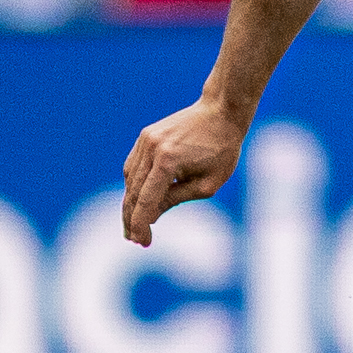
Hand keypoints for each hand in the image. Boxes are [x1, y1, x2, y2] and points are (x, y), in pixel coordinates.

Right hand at [122, 95, 247, 244]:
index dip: (141, 224)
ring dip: (130, 202)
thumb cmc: (222, 149)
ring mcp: (145, 140)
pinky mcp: (145, 136)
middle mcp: (151, 149)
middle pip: (133, 192)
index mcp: (168, 162)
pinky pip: (134, 165)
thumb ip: (177, 199)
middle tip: (134, 239)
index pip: (146, 201)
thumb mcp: (207, 183)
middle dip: (132, 218)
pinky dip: (134, 184)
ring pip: (130, 179)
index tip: (141, 242)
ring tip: (134, 224)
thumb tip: (150, 216)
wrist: (221, 111)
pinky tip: (138, 199)